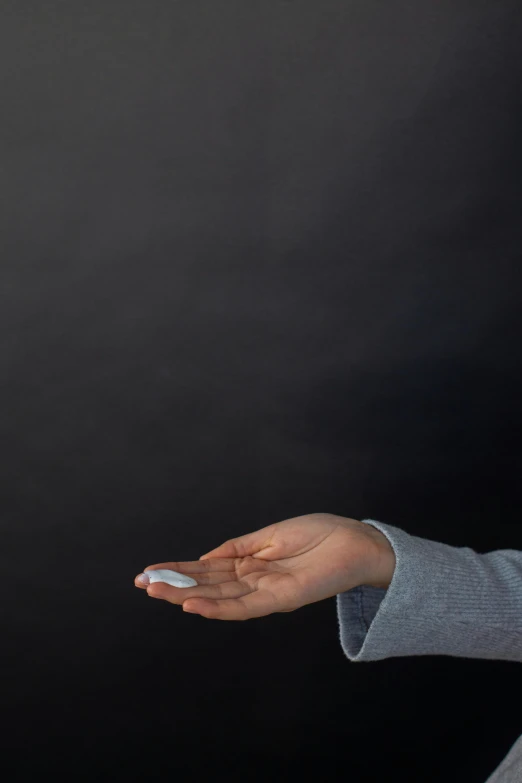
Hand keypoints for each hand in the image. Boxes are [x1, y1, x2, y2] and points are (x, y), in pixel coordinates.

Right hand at [134, 512, 394, 620]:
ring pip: (219, 599)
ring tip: (157, 592)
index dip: (178, 571)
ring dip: (186, 597)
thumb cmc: (318, 534)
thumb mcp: (268, 535)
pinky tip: (193, 604)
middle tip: (142, 584)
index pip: (206, 570)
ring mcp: (265, 592)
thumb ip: (236, 548)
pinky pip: (244, 607)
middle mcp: (253, 581)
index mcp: (249, 564)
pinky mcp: (281, 599)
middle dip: (173, 585)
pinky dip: (217, 607)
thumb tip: (204, 558)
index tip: (149, 571)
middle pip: (207, 586)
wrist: (355, 541)